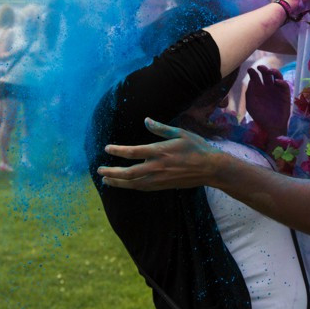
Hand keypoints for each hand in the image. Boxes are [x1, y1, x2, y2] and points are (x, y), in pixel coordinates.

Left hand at [99, 118, 222, 189]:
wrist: (210, 168)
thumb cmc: (196, 147)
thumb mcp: (180, 133)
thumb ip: (161, 128)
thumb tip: (146, 120)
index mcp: (159, 151)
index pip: (132, 152)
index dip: (117, 151)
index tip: (107, 148)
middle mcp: (156, 167)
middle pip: (128, 173)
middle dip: (111, 172)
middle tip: (99, 170)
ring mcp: (159, 179)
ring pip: (133, 184)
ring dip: (117, 182)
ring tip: (106, 180)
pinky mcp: (163, 186)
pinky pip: (142, 188)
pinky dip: (130, 187)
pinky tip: (124, 184)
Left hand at [245, 66, 290, 144]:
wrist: (271, 126)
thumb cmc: (260, 116)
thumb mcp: (251, 105)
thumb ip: (250, 92)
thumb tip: (251, 81)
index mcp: (259, 89)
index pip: (256, 77)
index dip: (253, 72)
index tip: (250, 70)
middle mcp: (268, 87)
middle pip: (266, 74)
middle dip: (263, 69)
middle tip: (260, 67)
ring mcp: (277, 90)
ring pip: (276, 76)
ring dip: (273, 71)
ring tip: (269, 71)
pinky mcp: (285, 94)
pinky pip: (284, 85)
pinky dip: (281, 81)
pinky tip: (276, 81)